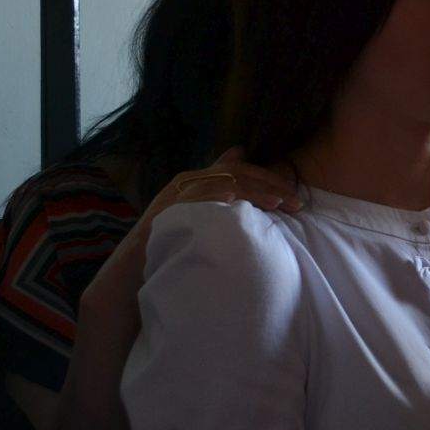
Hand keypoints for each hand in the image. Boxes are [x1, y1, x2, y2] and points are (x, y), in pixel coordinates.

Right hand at [80, 149, 299, 336]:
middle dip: (270, 186)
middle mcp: (186, 181)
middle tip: (296, 203)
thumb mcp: (201, 218)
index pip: (241, 169)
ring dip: (253, 192)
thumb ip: (221, 193)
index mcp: (196, 180)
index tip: (294, 197)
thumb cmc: (171, 245)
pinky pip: (195, 197)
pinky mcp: (167, 210)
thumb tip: (242, 159)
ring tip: (277, 205)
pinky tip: (235, 200)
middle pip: (236, 173)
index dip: (270, 180)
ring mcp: (176, 195)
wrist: (133, 271)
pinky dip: (216, 195)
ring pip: (223, 182)